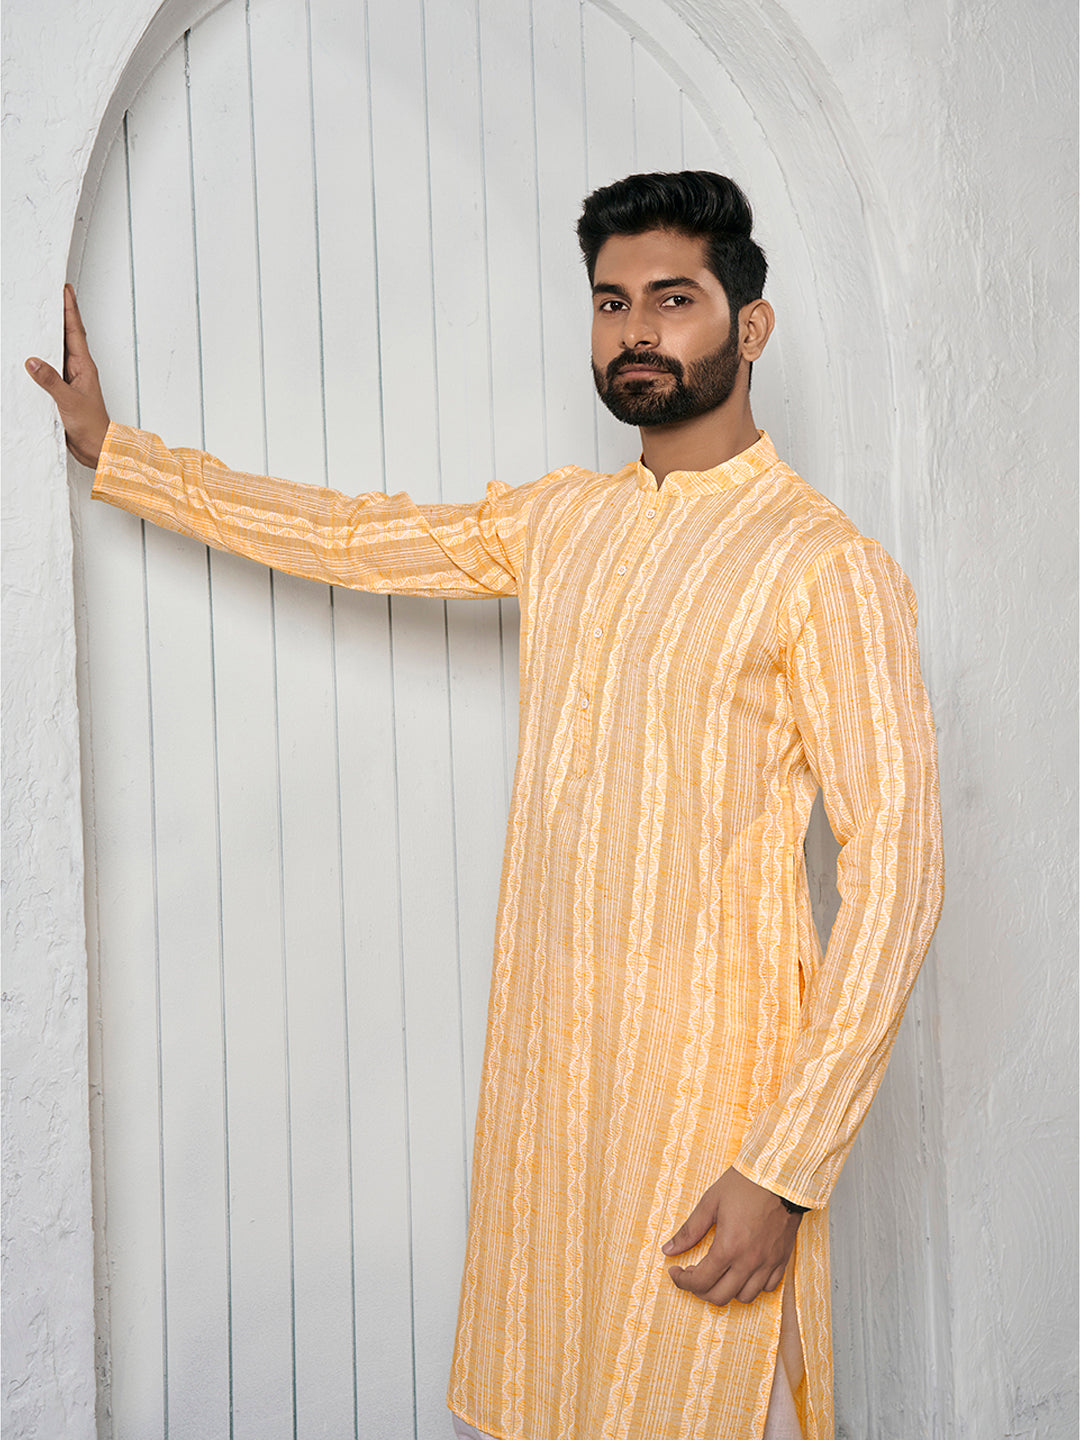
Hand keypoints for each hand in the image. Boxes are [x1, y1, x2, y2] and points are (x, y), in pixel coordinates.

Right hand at [25, 284, 110, 468]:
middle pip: (66, 336)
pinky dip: (42, 359)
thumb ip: (50, 381)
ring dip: (49, 335)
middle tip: (50, 295)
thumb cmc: (92, 426)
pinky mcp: (63, 390)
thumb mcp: (69, 401)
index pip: (75, 331)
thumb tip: (33, 361)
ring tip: (39, 318)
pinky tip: (32, 356)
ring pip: (58, 351)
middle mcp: (78, 369)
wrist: (97, 448)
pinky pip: (50, 369)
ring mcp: (71, 379)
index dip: (70, 309)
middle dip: (59, 315)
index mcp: (84, 366)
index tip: (65, 290)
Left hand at [662, 1166, 801, 1305]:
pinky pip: (768, 1288)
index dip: (682, 1281)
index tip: (675, 1271)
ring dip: (726, 1290)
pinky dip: (752, 1286)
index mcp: (728, 1247)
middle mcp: (749, 1261)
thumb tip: (668, 1249)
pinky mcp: (782, 1259)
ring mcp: (768, 1263)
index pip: (700, 1281)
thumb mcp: (710, 1202)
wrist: (779, 1176)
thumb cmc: (744, 1184)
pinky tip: (742, 1270)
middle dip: (700, 1290)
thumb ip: (689, 1230)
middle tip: (693, 1274)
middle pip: (720, 1296)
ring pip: (745, 1297)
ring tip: (717, 1272)